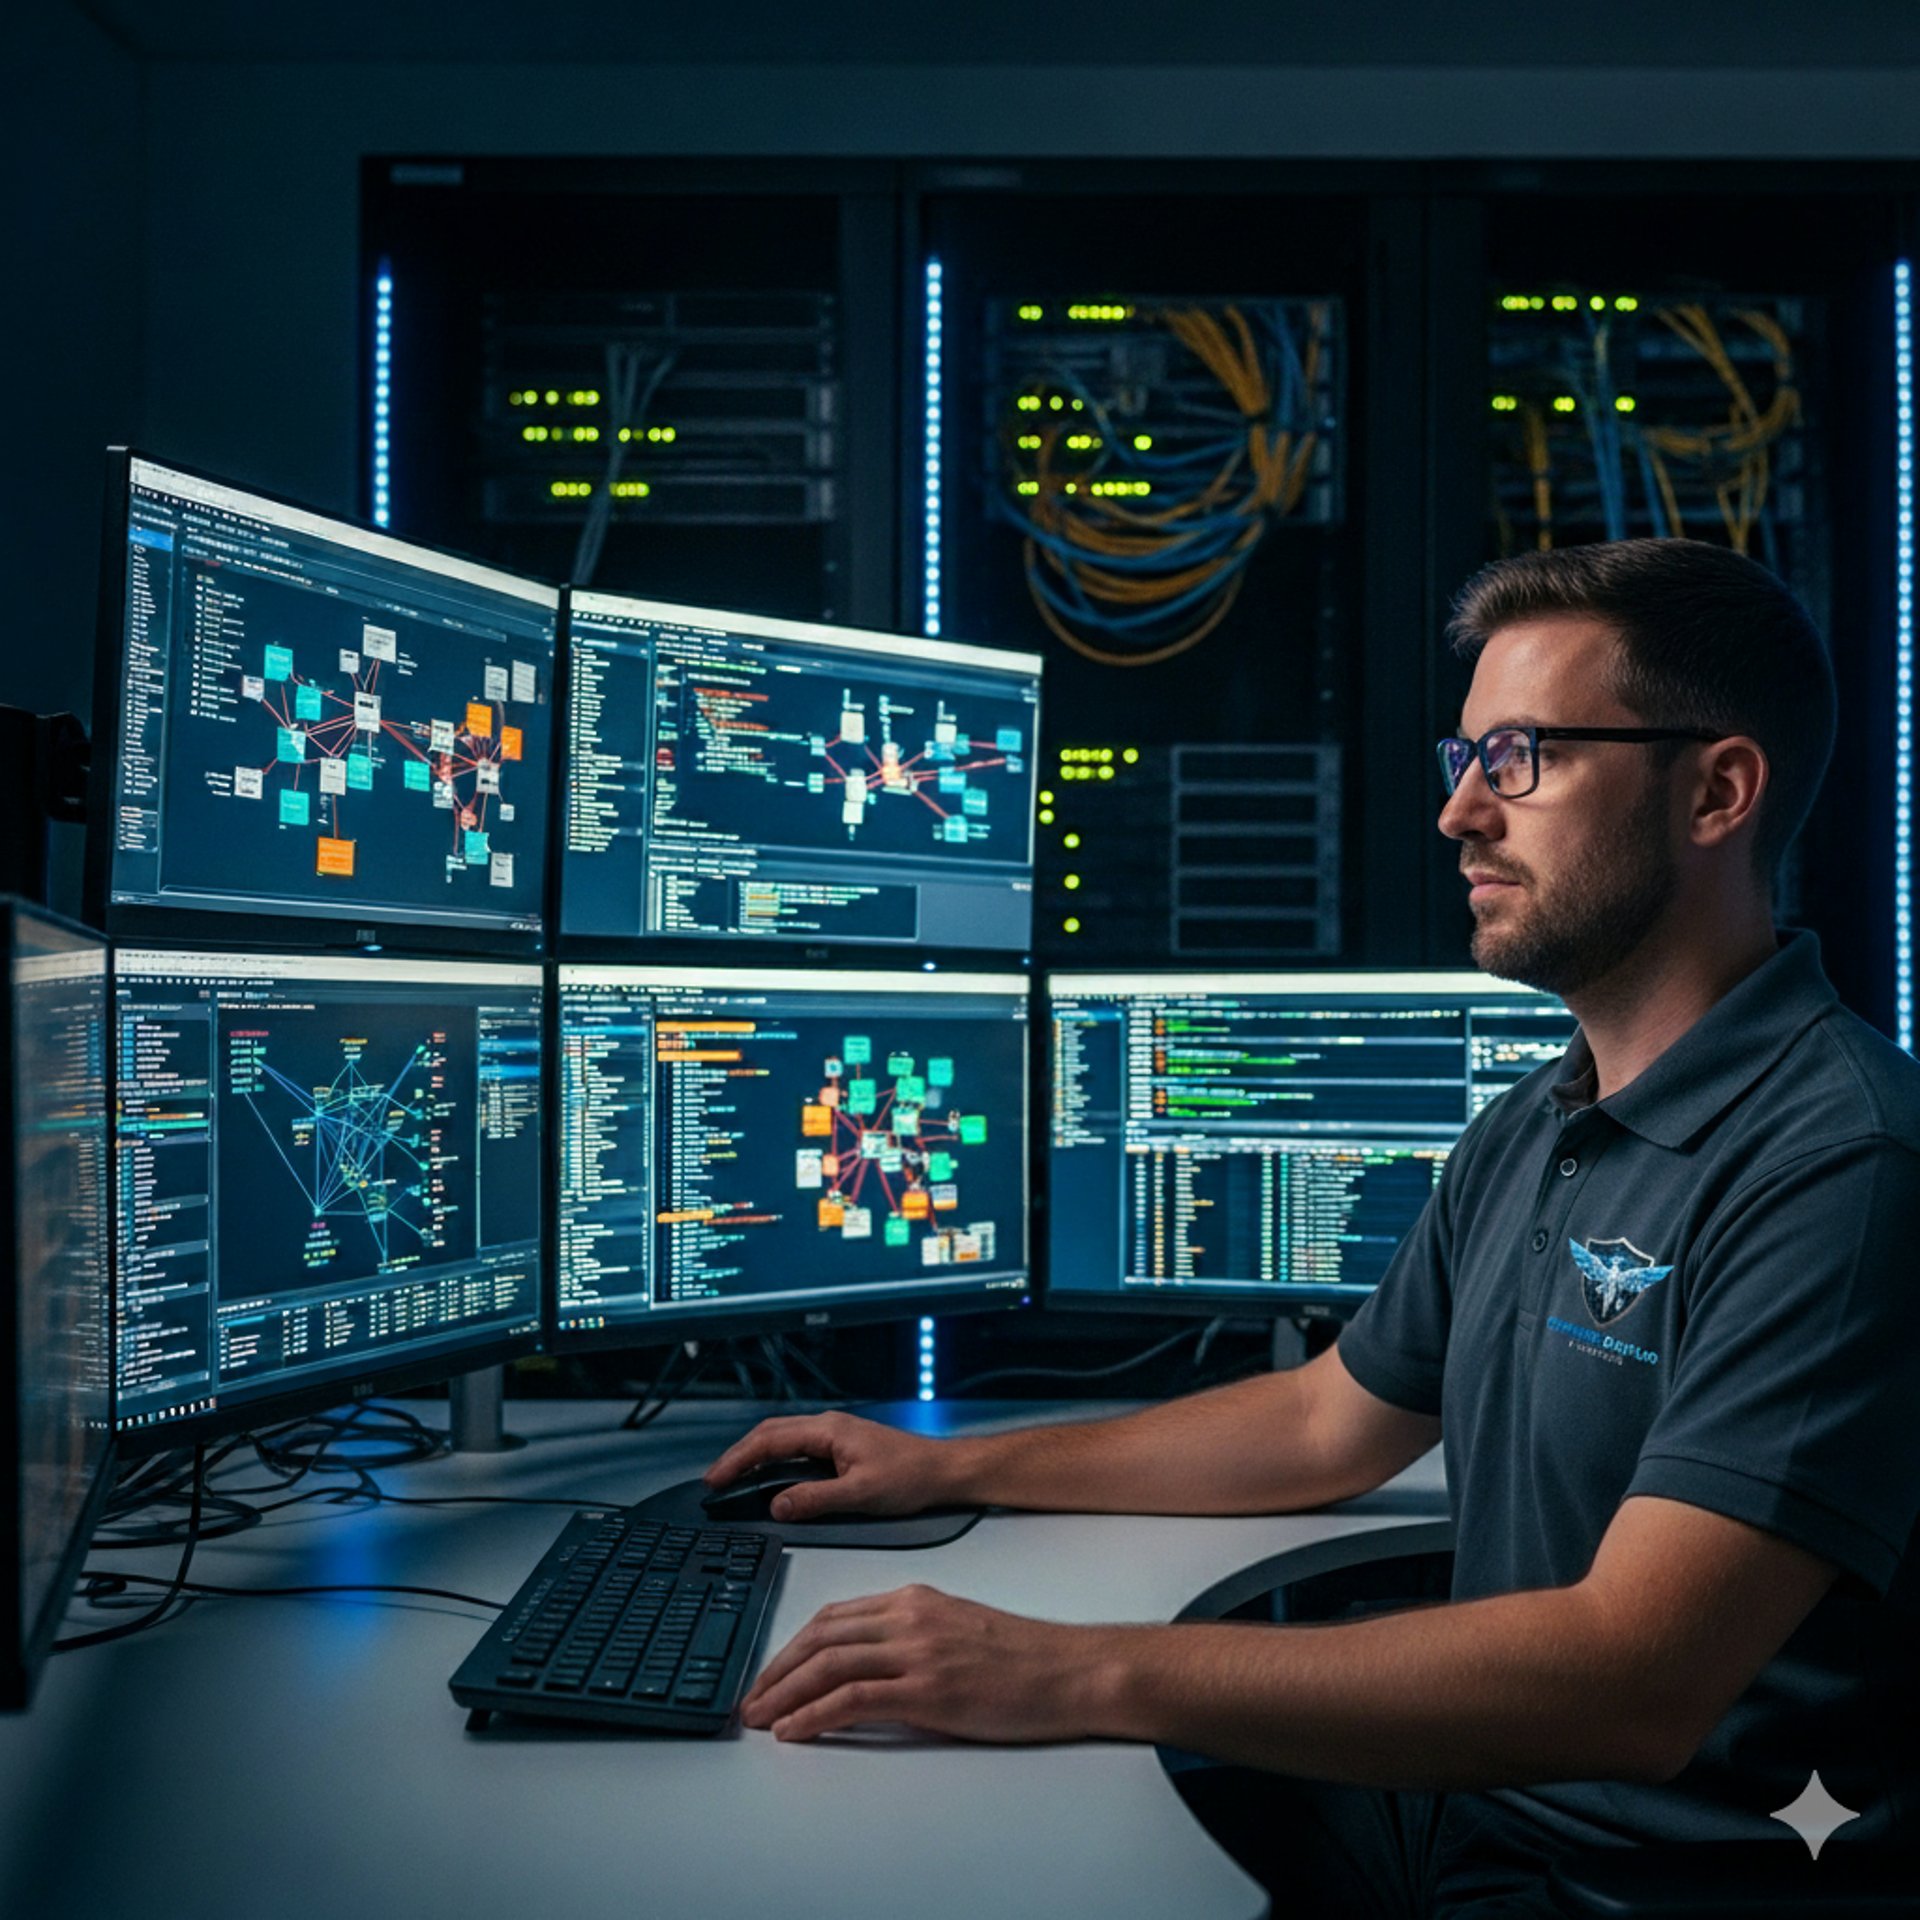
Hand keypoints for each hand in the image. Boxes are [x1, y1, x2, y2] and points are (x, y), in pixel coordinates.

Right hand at [702, 1411, 965, 1521]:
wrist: (943, 1471)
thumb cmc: (911, 1476)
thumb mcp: (861, 1495)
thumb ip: (816, 1500)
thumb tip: (778, 1505)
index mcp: (828, 1430)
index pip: (770, 1440)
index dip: (738, 1459)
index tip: (717, 1479)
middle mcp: (828, 1427)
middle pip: (770, 1435)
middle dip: (739, 1456)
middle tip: (716, 1481)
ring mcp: (834, 1436)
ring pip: (783, 1441)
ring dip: (756, 1458)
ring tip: (734, 1481)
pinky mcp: (841, 1448)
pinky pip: (797, 1451)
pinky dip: (775, 1462)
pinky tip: (770, 1479)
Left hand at [742, 1583, 1122, 1742]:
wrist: (1068, 1669)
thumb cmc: (1020, 1656)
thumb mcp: (955, 1628)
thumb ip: (909, 1637)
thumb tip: (862, 1668)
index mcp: (913, 1598)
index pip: (834, 1616)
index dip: (793, 1646)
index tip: (771, 1672)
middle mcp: (909, 1616)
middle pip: (821, 1635)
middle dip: (777, 1669)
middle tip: (752, 1698)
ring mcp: (918, 1651)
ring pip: (829, 1664)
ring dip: (785, 1693)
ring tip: (761, 1718)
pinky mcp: (929, 1689)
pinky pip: (854, 1698)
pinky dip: (815, 1714)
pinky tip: (795, 1731)